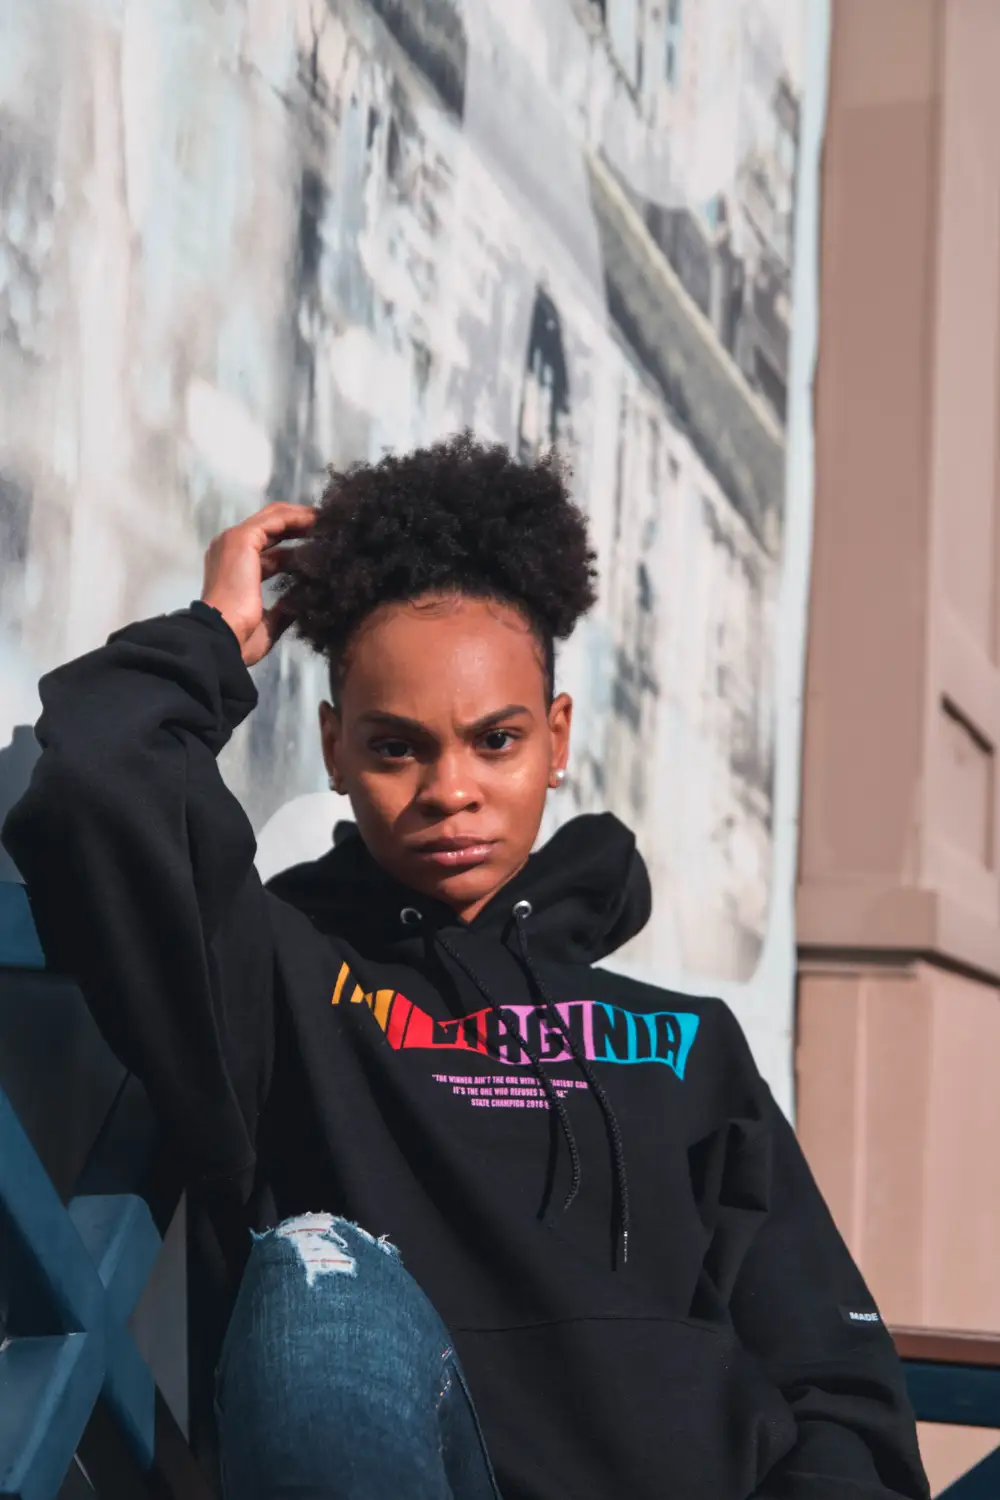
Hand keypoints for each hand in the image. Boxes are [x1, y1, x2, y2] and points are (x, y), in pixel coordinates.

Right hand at [201, 502, 316, 665]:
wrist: (221, 636)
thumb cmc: (239, 637)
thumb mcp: (267, 623)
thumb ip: (283, 609)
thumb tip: (301, 601)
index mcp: (232, 569)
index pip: (268, 550)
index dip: (293, 548)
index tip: (320, 551)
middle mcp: (230, 549)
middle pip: (271, 527)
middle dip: (300, 526)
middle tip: (329, 529)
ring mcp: (234, 541)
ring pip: (275, 517)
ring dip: (304, 518)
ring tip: (330, 521)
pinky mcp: (242, 538)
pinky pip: (277, 519)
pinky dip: (300, 517)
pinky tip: (321, 521)